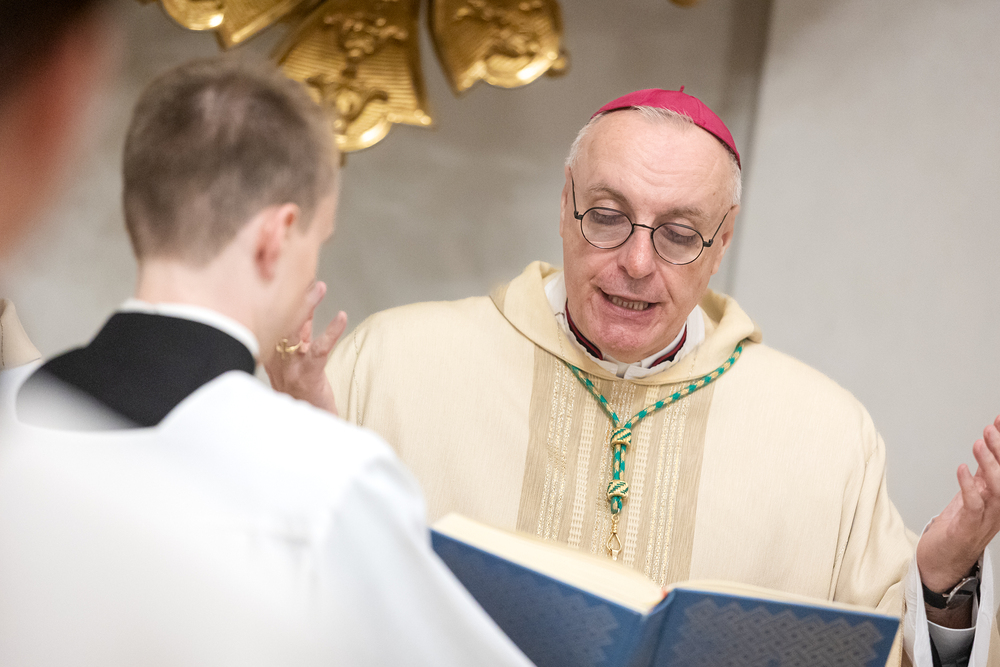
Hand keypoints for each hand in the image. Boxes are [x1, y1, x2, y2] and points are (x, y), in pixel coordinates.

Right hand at [265, 281, 346, 415]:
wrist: (303, 431)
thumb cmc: (299, 397)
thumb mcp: (290, 366)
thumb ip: (292, 341)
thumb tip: (298, 315)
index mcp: (269, 354)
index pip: (271, 320)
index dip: (276, 297)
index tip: (279, 274)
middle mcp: (276, 359)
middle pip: (281, 320)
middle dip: (290, 294)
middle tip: (299, 269)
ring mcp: (291, 367)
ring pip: (297, 330)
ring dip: (308, 307)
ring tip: (318, 286)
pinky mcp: (309, 375)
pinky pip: (320, 349)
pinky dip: (332, 331)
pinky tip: (342, 316)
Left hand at [916, 415, 999, 624]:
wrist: (942, 563)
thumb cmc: (957, 527)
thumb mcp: (972, 493)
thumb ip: (982, 471)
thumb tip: (988, 443)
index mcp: (998, 497)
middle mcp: (998, 508)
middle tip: (992, 428)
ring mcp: (986, 519)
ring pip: (997, 489)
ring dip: (989, 464)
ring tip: (980, 442)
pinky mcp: (968, 528)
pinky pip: (974, 505)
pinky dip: (968, 486)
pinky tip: (961, 469)